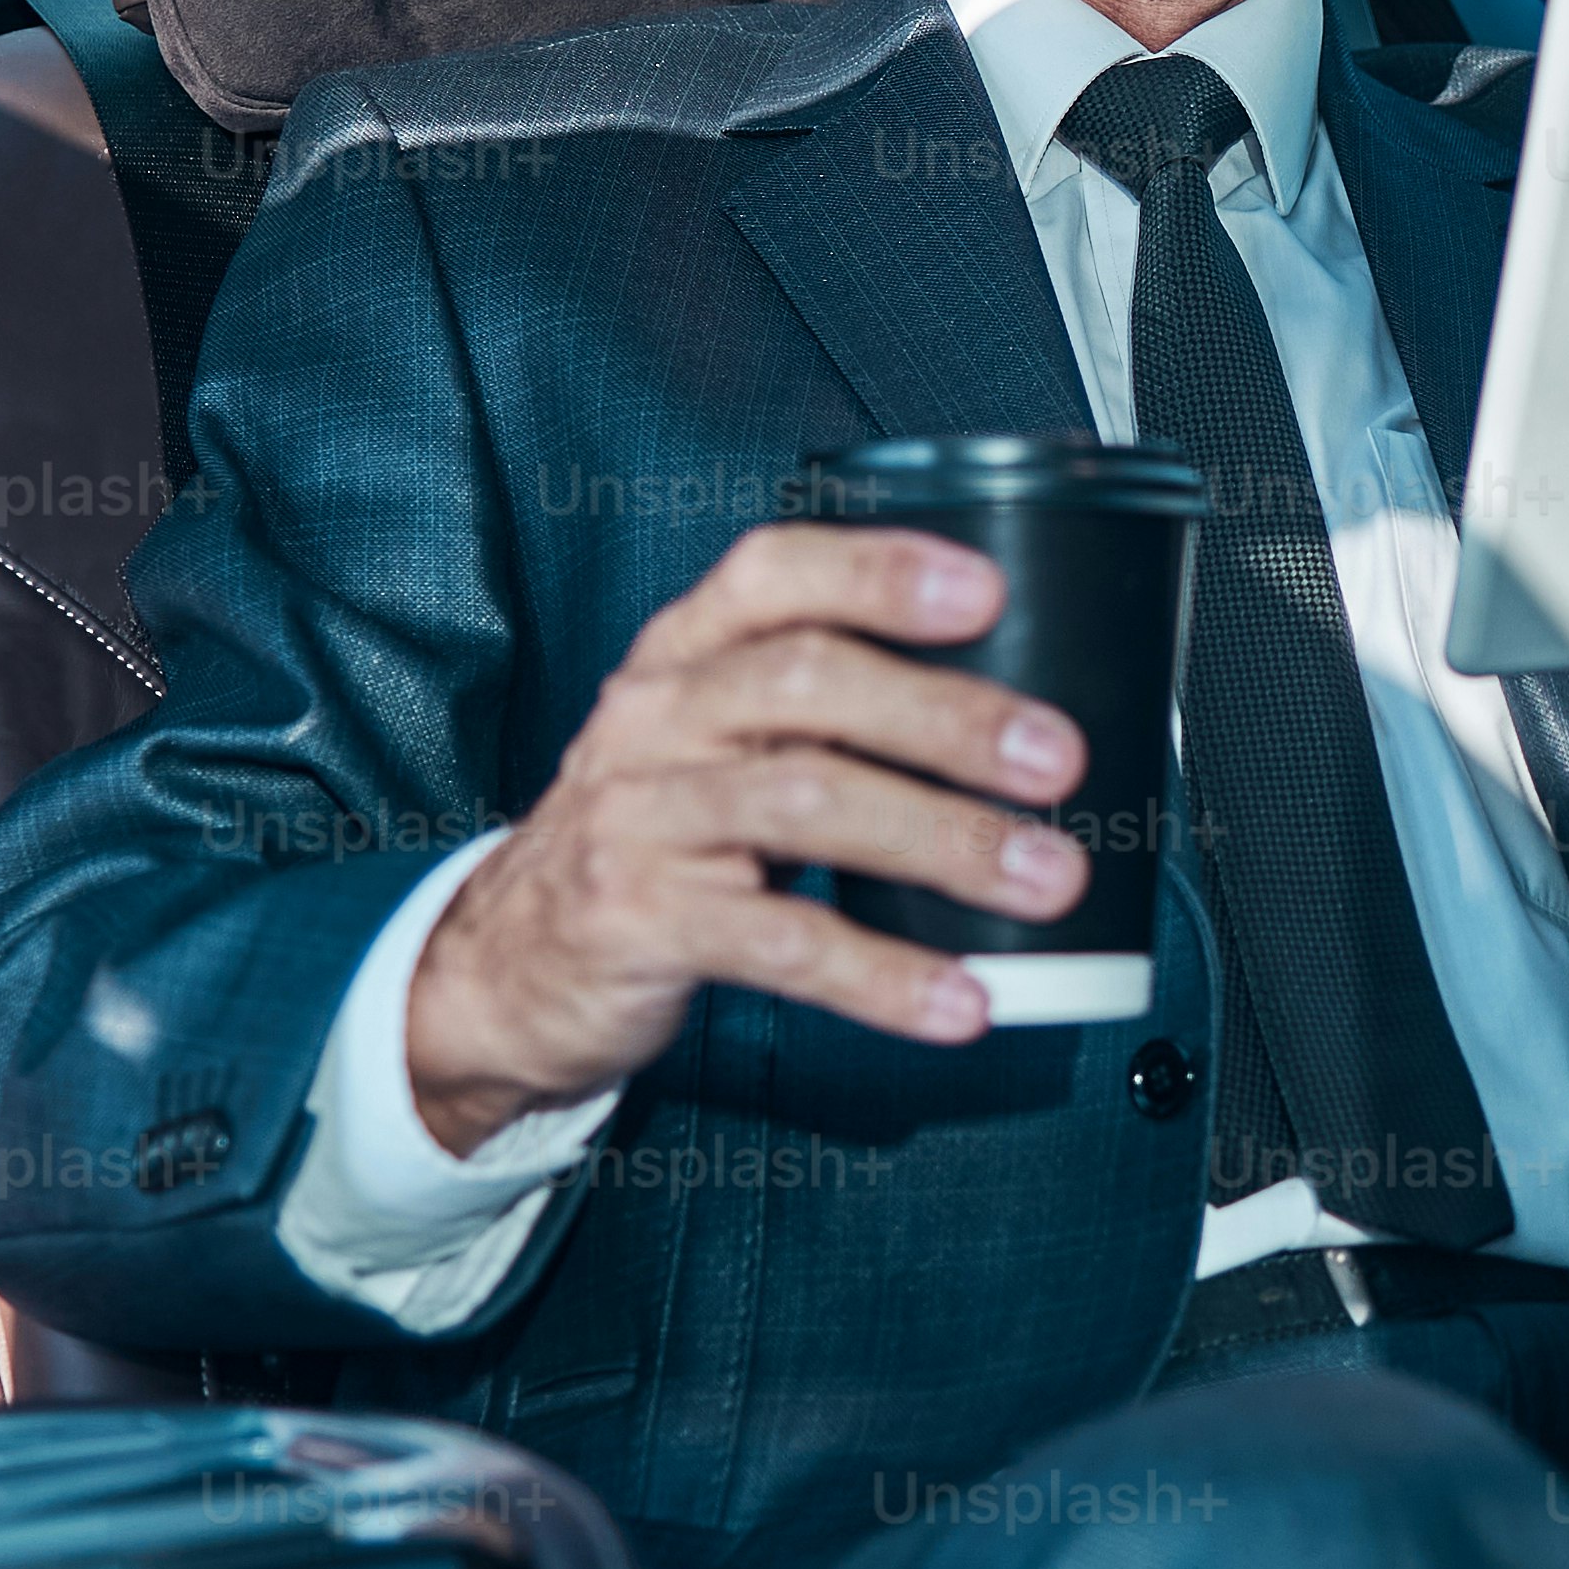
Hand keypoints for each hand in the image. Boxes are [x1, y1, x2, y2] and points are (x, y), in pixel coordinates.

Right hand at [401, 523, 1084, 1150]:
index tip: (987, 592)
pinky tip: (960, 998)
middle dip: (948, 717)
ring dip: (945, 840)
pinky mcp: (638, 923)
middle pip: (809, 682)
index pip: (773, 574)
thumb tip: (1012, 720)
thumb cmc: (654, 835)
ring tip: (1045, 875)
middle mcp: (654, 718)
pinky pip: (782, 945)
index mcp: (684, 654)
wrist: (510, 959)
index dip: (879, 571)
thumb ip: (819, 710)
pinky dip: (885, 975)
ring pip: (806, 802)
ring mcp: (640, 818)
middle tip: (1057, 757)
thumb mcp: (710, 742)